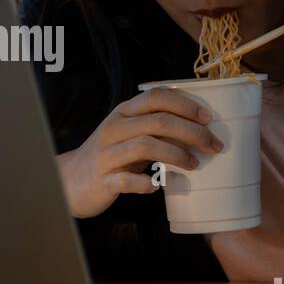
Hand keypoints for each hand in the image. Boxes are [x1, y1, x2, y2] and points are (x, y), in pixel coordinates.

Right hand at [56, 88, 223, 217]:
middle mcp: (114, 129)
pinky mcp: (102, 180)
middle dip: (192, 131)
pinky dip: (145, 184)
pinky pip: (127, 181)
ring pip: (145, 146)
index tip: (208, 117)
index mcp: (122, 113)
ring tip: (194, 164)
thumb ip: (155, 128)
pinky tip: (157, 186)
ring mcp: (106, 155)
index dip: (184, 104)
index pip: (155, 97)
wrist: (69, 181)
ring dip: (176, 154)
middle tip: (213, 145)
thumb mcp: (129, 135)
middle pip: (158, 121)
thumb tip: (196, 127)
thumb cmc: (109, 157)